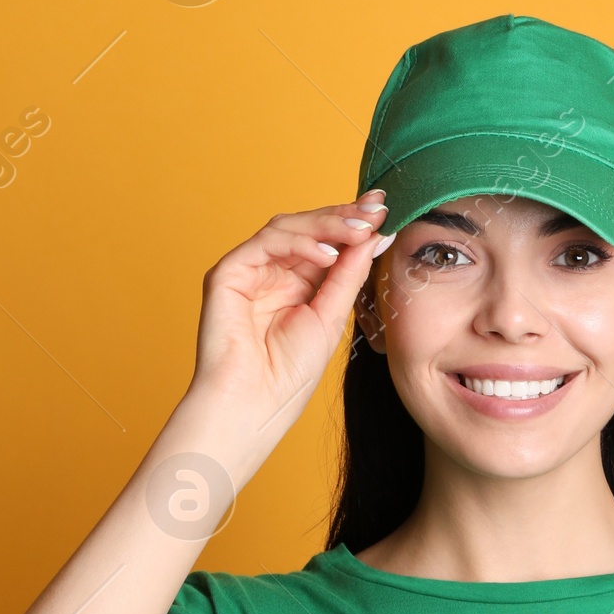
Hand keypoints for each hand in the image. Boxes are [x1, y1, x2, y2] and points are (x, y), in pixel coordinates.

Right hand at [190, 194, 388, 439]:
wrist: (253, 405)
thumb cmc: (288, 374)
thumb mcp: (331, 316)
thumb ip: (349, 274)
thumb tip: (376, 234)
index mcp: (297, 283)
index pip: (326, 241)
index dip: (353, 223)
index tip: (385, 208)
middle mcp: (272, 271)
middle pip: (308, 228)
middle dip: (344, 216)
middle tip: (377, 209)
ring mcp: (249, 270)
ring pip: (287, 227)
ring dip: (326, 224)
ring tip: (359, 230)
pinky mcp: (228, 272)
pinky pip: (266, 243)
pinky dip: (298, 243)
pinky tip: (327, 254)